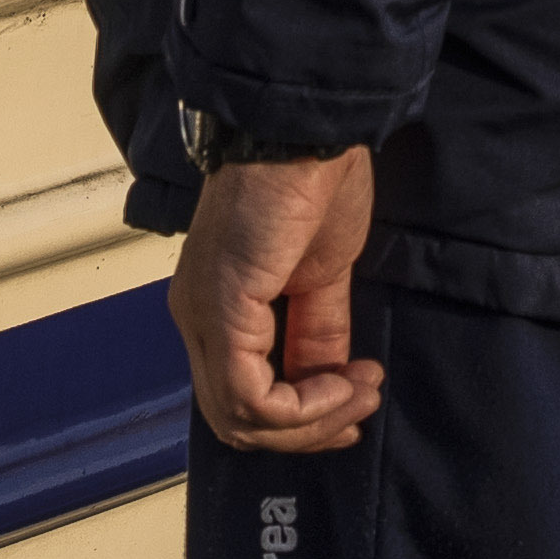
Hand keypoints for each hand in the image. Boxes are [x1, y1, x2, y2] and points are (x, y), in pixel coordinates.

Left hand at [176, 146, 382, 452]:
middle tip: (360, 408)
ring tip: (361, 390)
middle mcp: (198, 319)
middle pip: (236, 421)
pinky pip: (251, 397)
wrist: (307, 127)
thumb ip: (318, 329)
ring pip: (241, 420)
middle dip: (307, 430)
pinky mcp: (222, 311)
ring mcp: (203, 317)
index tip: (356, 403)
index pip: (241, 396)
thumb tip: (330, 379)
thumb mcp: (324, 270)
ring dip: (314, 420)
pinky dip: (305, 407)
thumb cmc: (314, 178)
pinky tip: (344, 382)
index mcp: (217, 307)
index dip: (300, 419)